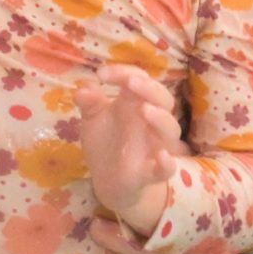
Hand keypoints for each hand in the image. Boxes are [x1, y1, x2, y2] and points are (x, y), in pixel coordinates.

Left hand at [74, 63, 187, 236]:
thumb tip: (82, 90)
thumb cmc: (105, 141)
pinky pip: (168, 168)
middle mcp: (151, 121)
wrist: (109, 180)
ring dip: (160, 118)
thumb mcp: (93, 119)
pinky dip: (168, 163)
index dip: (123, 73)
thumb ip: (89, 104)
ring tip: (145, 110)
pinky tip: (161, 157)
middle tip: (131, 82)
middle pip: (163, 98)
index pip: (138, 80)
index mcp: (135, 103)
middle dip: (149, 88)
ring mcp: (155, 146)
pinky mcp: (153, 172)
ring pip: (170, 129)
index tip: (101, 74)